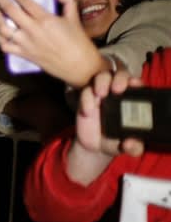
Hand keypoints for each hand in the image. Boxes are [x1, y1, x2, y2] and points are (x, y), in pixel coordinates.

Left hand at [0, 0, 104, 87]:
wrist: (80, 67)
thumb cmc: (78, 42)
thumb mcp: (74, 17)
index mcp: (45, 19)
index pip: (24, 0)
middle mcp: (33, 30)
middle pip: (10, 10)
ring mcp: (26, 44)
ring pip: (3, 28)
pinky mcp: (24, 55)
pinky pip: (5, 46)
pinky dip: (0, 38)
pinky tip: (1, 31)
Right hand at [67, 69, 144, 184]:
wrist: (94, 147)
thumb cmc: (115, 142)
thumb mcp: (127, 147)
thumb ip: (134, 147)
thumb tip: (131, 144)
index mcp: (132, 101)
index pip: (136, 85)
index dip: (135, 82)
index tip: (134, 84)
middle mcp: (117, 94)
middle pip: (119, 75)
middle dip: (119, 78)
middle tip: (116, 89)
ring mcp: (101, 94)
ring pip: (102, 76)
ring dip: (101, 82)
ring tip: (100, 94)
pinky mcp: (86, 98)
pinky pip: (85, 91)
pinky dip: (86, 98)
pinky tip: (87, 112)